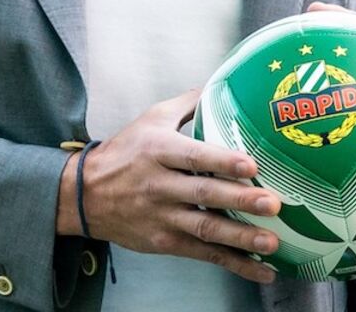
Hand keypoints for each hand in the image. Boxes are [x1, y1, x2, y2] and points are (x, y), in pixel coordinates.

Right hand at [58, 88, 280, 282]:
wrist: (82, 195)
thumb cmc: (125, 152)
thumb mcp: (151, 119)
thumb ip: (189, 104)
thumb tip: (225, 85)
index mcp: (159, 151)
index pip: (193, 156)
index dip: (222, 161)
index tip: (250, 165)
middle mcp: (160, 185)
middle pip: (204, 194)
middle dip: (240, 200)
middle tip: (272, 204)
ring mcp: (162, 217)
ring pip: (205, 228)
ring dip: (240, 237)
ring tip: (272, 241)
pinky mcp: (164, 242)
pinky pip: (203, 253)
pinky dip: (233, 263)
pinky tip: (262, 270)